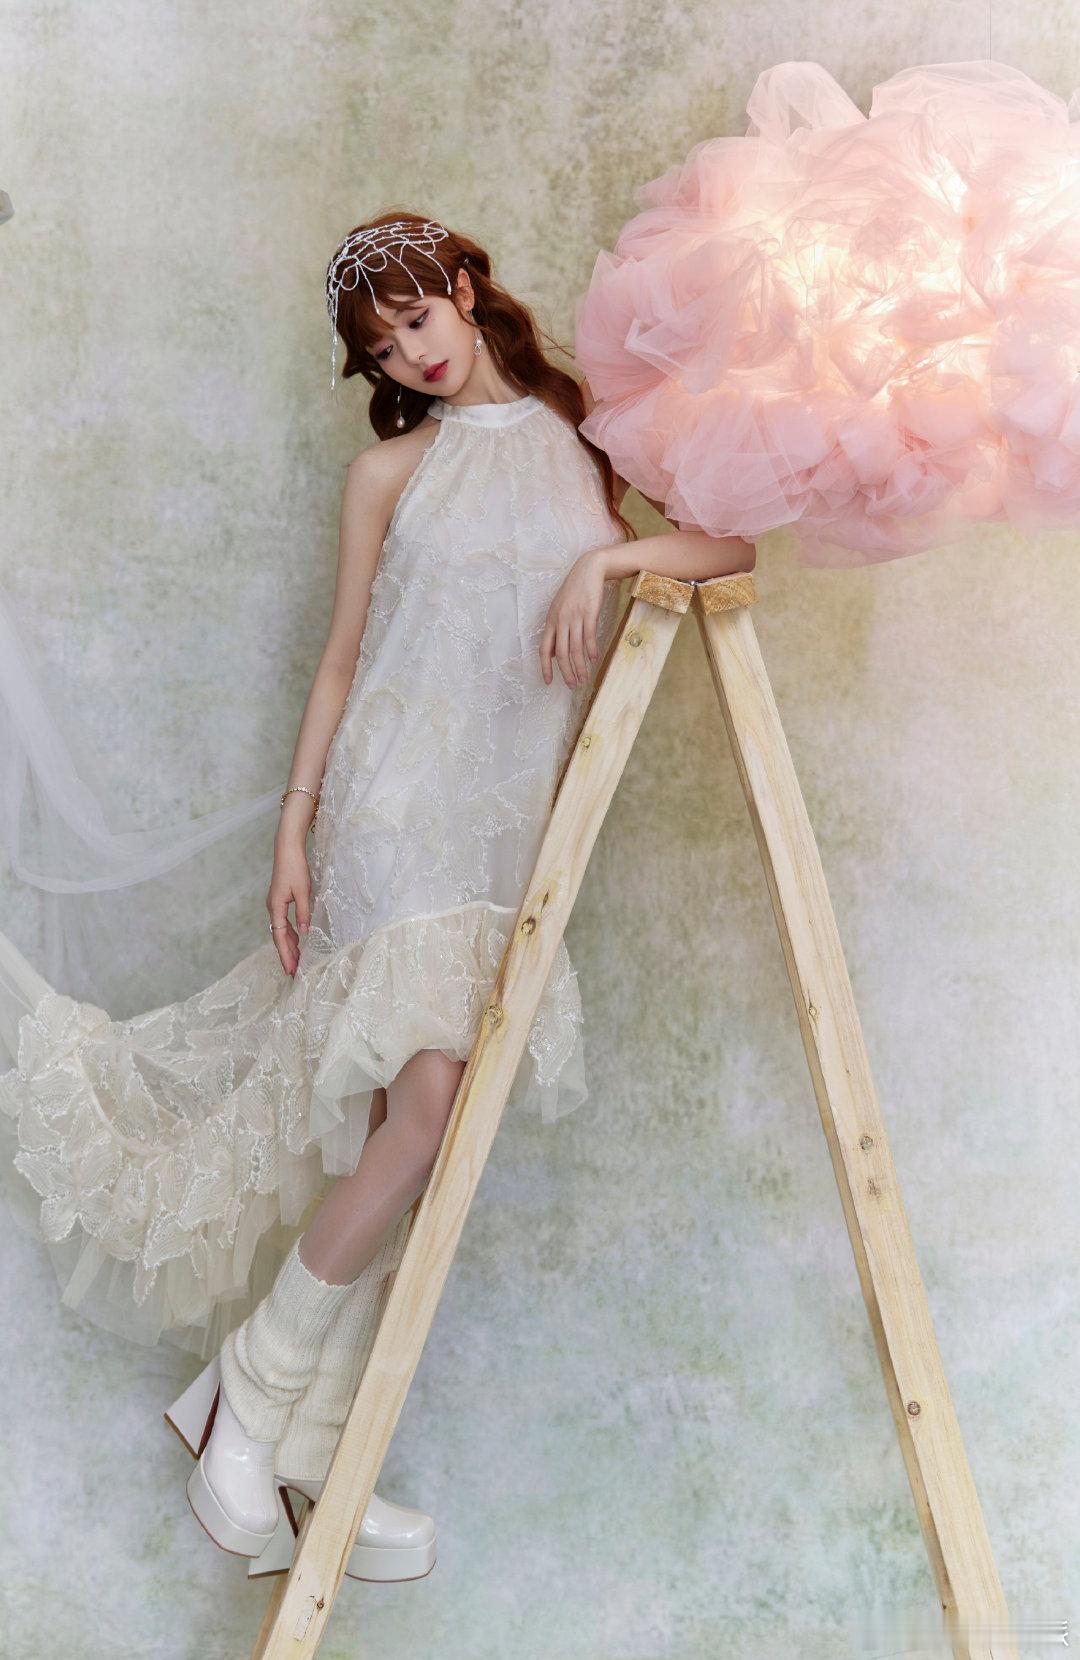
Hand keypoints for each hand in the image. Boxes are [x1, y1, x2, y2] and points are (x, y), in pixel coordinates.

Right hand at [266, 837, 311, 976]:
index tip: (291, 969)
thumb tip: (305, 933)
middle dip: (286, 955)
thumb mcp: (303, 892)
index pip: (280, 937)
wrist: (287, 850)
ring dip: (288, 946)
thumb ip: (304, 913)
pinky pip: (283, 923)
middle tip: (293, 972)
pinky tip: (297, 941)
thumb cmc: (295, 868)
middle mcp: (272, 908)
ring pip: (281, 931)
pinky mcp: (279, 901)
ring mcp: (274, 905)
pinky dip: (290, 935)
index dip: (286, 955)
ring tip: (297, 961)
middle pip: (279, 937)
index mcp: (276, 908)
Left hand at [539, 548, 608, 688]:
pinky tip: (593, 660)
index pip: (544, 649)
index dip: (545, 667)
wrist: (588, 570)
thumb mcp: (559, 610)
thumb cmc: (574, 592)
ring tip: (584, 678)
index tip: (548, 682)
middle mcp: (560, 620)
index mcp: (550, 621)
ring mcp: (574, 617)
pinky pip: (589, 637)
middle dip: (566, 672)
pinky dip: (591, 651)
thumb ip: (555, 631)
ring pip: (575, 648)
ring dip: (580, 666)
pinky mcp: (589, 613)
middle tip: (573, 685)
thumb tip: (553, 653)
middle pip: (561, 653)